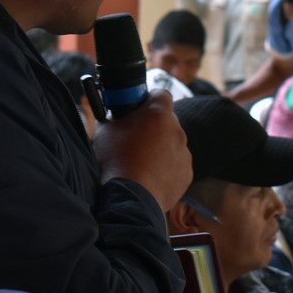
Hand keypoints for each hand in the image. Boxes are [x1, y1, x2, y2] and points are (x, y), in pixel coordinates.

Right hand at [92, 90, 191, 212]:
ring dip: (160, 147)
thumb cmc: (116, 161)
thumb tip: (111, 115)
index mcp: (158, 114)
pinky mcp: (187, 172)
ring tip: (141, 161)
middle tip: (137, 137)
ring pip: (172, 143)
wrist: (131, 198)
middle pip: (167, 120)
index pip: (161, 94)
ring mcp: (184, 152)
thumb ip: (112, 117)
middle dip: (154, 125)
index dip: (150, 98)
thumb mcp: (105, 131)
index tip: (140, 106)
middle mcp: (176, 130)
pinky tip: (150, 176)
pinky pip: (177, 164)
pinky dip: (166, 167)